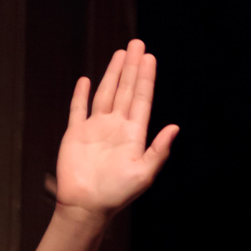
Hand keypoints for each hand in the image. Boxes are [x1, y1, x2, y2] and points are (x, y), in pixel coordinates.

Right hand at [54, 39, 178, 217]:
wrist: (86, 206)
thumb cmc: (116, 194)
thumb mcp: (144, 174)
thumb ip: (159, 150)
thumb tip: (175, 127)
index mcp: (133, 136)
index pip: (141, 100)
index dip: (146, 78)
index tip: (150, 58)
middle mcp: (115, 128)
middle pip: (125, 91)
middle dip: (132, 68)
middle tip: (137, 44)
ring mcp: (95, 129)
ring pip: (105, 94)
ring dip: (112, 74)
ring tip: (120, 54)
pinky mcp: (75, 134)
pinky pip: (78, 109)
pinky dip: (81, 95)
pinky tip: (86, 80)